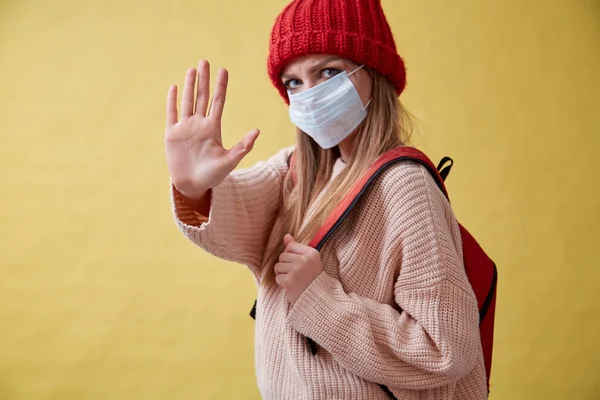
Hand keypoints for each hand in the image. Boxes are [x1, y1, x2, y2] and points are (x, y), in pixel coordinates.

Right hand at [165, 60, 259, 199]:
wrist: (192, 186)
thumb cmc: (212, 176)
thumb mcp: (230, 161)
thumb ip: (243, 146)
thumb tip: (257, 131)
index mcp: (213, 128)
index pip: (218, 102)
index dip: (221, 86)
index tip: (223, 70)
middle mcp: (199, 124)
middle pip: (202, 96)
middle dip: (204, 79)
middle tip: (205, 61)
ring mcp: (185, 128)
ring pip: (187, 101)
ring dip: (188, 85)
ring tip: (192, 69)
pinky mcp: (172, 134)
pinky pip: (172, 113)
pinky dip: (172, 101)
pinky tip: (174, 87)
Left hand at [275, 234, 323, 304]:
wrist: (318, 300)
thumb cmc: (312, 279)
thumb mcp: (308, 260)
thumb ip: (296, 247)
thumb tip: (286, 236)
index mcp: (311, 253)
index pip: (290, 246)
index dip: (291, 256)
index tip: (300, 265)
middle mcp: (304, 260)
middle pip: (282, 256)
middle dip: (286, 266)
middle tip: (297, 275)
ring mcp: (296, 270)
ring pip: (278, 266)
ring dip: (282, 274)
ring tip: (294, 280)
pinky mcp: (289, 281)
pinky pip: (277, 277)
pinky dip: (282, 283)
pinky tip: (291, 286)